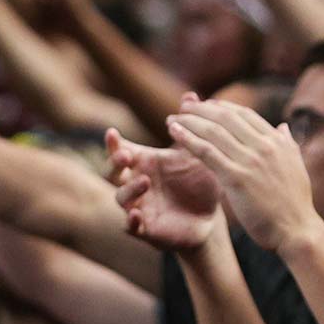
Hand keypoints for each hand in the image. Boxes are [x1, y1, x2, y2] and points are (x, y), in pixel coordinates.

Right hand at [107, 126, 222, 251]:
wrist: (212, 216)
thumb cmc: (200, 181)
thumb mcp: (196, 153)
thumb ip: (190, 128)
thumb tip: (191, 94)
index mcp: (145, 162)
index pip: (121, 149)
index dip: (113, 143)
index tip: (112, 132)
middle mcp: (136, 183)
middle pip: (112, 172)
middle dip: (114, 162)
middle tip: (125, 155)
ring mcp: (139, 206)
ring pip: (120, 198)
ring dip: (128, 189)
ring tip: (145, 181)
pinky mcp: (146, 229)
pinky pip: (130, 227)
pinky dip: (130, 221)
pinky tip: (136, 216)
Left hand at [167, 97, 322, 253]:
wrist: (297, 230)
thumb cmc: (295, 204)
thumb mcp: (296, 166)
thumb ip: (288, 144)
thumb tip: (283, 127)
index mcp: (277, 141)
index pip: (245, 114)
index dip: (222, 106)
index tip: (206, 104)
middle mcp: (264, 146)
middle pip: (226, 117)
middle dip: (201, 109)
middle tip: (183, 105)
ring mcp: (250, 160)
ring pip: (213, 131)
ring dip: (190, 121)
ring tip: (172, 118)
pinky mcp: (236, 178)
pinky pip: (207, 152)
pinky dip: (188, 139)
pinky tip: (174, 132)